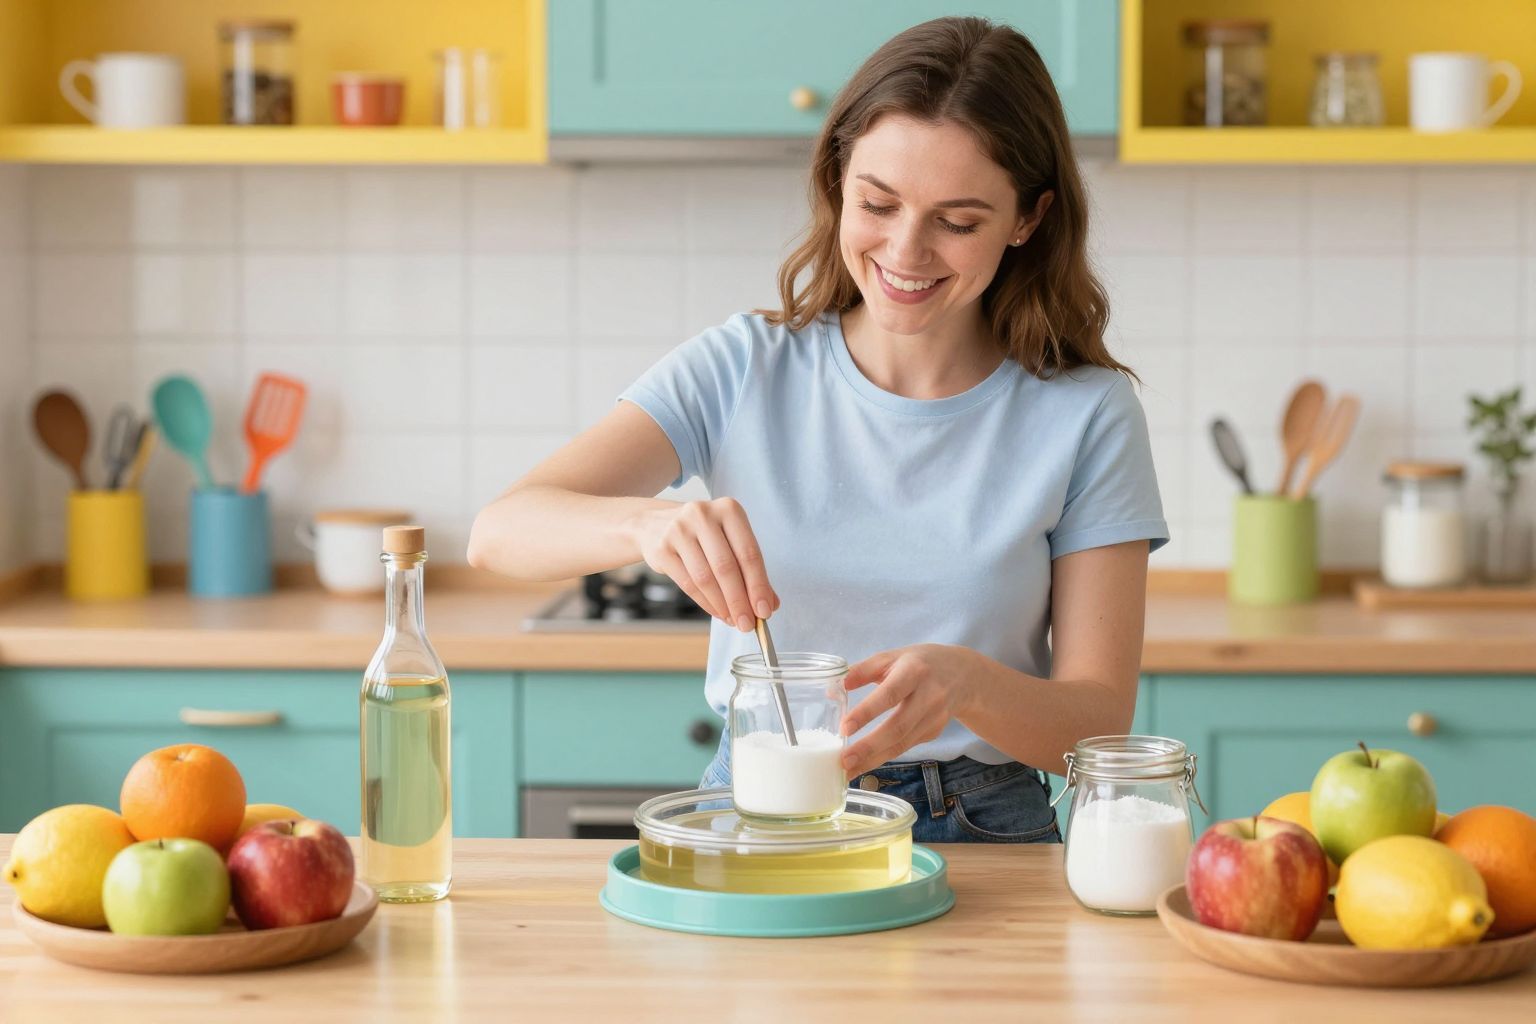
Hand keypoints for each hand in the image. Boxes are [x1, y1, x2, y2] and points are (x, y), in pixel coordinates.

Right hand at [630, 497, 778, 631]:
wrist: (655, 524)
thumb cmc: (703, 535)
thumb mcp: (730, 542)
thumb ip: (751, 570)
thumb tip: (770, 604)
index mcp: (728, 509)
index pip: (749, 552)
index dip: (758, 585)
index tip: (765, 611)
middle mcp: (703, 515)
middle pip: (726, 567)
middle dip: (740, 600)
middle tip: (748, 624)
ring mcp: (678, 530)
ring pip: (705, 578)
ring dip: (722, 605)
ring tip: (733, 620)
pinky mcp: (661, 549)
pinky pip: (688, 583)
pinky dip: (705, 603)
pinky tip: (717, 612)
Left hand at [839, 644, 977, 778]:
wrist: (962, 675)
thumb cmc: (918, 663)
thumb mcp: (891, 657)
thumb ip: (863, 670)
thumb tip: (833, 689)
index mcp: (914, 671)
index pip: (889, 694)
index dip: (867, 712)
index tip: (845, 728)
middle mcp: (929, 696)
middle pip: (898, 727)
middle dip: (870, 747)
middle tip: (844, 760)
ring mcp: (935, 717)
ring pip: (902, 743)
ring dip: (874, 759)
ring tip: (849, 770)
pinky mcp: (934, 732)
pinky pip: (906, 746)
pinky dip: (884, 757)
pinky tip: (865, 763)